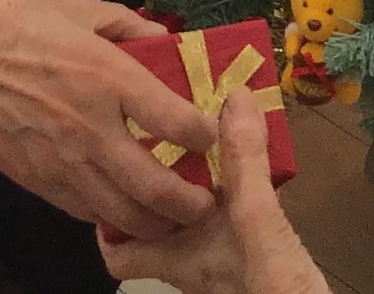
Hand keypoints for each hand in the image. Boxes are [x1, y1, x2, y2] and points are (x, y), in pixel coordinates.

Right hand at [0, 0, 216, 240]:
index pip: (176, 123)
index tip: (214, 137)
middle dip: (190, 203)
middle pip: (156, 187)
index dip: (206, 137)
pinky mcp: (39, 183)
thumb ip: (129, 26)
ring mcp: (65, 164)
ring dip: (156, 223)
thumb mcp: (81, 10)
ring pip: (123, 213)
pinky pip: (86, 213)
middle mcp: (94, 131)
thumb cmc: (16, 23)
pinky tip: (125, 215)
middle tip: (208, 203)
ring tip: (176, 220)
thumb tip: (164, 40)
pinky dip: (112, 220)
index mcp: (110, 79)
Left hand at [98, 90, 330, 293]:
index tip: (110, 172)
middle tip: (155, 136)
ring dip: (193, 183)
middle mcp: (190, 259)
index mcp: (173, 258)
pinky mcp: (251, 255)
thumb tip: (233, 97)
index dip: (104, 220)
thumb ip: (244, 163)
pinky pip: (227, 216)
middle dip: (154, 182)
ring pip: (191, 219)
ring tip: (198, 138)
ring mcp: (221, 257)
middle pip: (153, 224)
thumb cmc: (270, 285)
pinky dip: (229, 190)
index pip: (116, 251)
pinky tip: (245, 164)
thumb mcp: (256, 218)